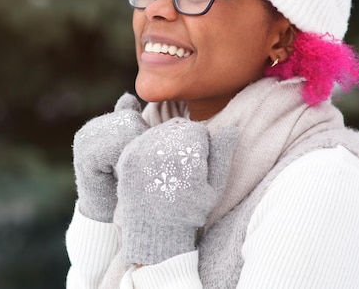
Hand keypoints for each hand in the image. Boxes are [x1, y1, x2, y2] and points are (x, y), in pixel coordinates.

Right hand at [73, 93, 147, 221]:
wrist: (106, 216)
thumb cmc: (125, 183)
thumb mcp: (132, 148)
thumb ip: (130, 124)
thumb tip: (127, 97)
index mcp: (102, 125)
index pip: (130, 116)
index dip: (140, 137)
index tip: (135, 158)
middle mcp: (89, 130)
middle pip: (129, 122)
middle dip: (137, 144)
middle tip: (129, 167)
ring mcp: (85, 142)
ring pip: (124, 133)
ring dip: (130, 154)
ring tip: (123, 171)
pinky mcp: (84, 155)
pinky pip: (115, 148)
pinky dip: (121, 162)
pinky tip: (115, 175)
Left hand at [116, 118, 237, 264]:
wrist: (154, 230)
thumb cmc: (190, 210)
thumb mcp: (214, 187)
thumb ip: (223, 155)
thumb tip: (232, 128)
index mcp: (185, 153)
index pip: (197, 130)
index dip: (202, 148)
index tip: (197, 169)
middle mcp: (160, 146)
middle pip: (178, 128)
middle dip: (185, 144)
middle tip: (183, 171)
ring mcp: (140, 150)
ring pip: (160, 132)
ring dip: (168, 144)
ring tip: (170, 170)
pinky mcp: (127, 155)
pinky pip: (144, 140)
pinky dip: (151, 150)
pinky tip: (155, 170)